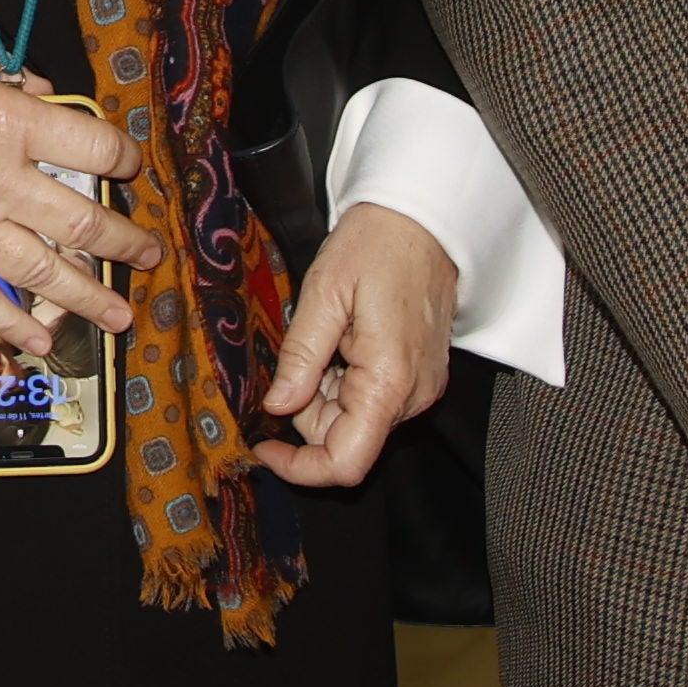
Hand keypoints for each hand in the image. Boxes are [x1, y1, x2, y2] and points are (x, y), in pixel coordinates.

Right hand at [0, 18, 147, 360]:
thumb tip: (39, 91)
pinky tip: (39, 339)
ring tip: (118, 314)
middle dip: (123, 241)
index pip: (90, 147)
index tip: (127, 165)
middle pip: (80, 220)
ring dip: (87, 295)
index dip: (121, 157)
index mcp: (5, 119)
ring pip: (41, 269)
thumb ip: (3, 69)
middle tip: (148, 253)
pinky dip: (10, 320)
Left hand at [255, 203, 455, 486]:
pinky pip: (372, 398)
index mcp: (388, 382)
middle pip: (344, 438)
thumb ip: (300, 357)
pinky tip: (345, 338)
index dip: (299, 467)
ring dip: (326, 390)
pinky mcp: (420, 375)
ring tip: (329, 332)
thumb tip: (277, 406)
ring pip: (355, 418)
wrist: (424, 219)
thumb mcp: (324, 293)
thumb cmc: (377, 245)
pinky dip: (346, 379)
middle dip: (307, 408)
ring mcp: (420, 387)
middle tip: (300, 350)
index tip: (263, 445)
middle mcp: (413, 395)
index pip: (345, 461)